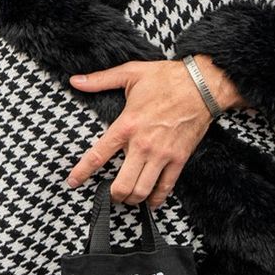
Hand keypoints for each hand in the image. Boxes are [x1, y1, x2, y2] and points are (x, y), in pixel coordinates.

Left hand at [67, 58, 238, 207]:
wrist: (202, 85)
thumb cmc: (167, 78)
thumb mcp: (130, 73)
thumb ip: (100, 80)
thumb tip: (76, 81)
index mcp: (126, 125)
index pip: (98, 155)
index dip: (82, 172)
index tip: (72, 182)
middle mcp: (142, 144)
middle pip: (122, 184)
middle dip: (112, 195)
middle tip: (109, 194)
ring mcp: (162, 154)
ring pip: (142, 190)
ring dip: (132, 199)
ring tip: (127, 198)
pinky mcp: (179, 159)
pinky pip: (166, 187)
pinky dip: (156, 199)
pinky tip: (150, 200)